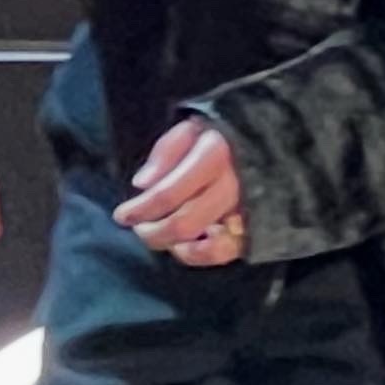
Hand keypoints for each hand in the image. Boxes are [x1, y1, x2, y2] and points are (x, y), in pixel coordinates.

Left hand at [112, 119, 244, 266]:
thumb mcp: (189, 129)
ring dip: (175, 245)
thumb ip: (165, 153)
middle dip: (153, 232)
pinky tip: (184, 247)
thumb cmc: (216, 136)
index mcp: (216, 153)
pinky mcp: (255, 227)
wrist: (262, 137)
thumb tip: (141, 184)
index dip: (141, 209)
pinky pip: (227, 252)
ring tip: (160, 236)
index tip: (122, 215)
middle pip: (185, 223)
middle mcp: (235, 184)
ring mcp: (248, 209)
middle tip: (140, 227)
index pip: (169, 192)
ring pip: (207, 244)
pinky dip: (202, 255)